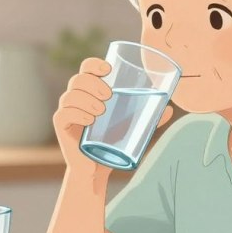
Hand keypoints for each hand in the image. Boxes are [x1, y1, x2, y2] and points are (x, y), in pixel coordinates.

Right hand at [53, 58, 173, 176]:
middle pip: (78, 80)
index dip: (93, 64)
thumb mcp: (133, 127)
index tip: (108, 69)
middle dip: (93, 84)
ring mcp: (67, 112)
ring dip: (87, 100)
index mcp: (90, 92)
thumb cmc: (112, 143)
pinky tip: (89, 120)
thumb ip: (149, 118)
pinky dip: (77, 114)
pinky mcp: (61, 127)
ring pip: (70, 95)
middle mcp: (76, 98)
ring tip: (101, 112)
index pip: (86, 69)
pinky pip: (63, 114)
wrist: (97, 168)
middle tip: (109, 95)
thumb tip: (170, 108)